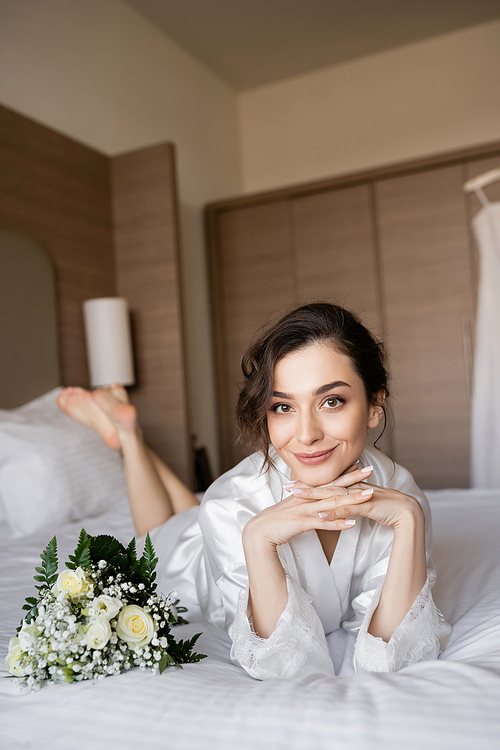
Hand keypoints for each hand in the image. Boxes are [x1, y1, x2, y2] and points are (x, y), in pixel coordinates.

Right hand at [242, 465, 374, 549]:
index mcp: (306, 495)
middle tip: (371, 470)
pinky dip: (338, 523)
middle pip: (334, 487)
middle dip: (354, 478)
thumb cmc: (275, 522)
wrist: (258, 532)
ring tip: (369, 495)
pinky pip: (323, 523)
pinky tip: (352, 524)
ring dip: (352, 499)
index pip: (329, 481)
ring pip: (332, 503)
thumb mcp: (292, 509)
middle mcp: (307, 499)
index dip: (345, 473)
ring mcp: (305, 510)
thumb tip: (318, 505)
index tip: (360, 465)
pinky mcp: (301, 522)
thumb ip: (305, 504)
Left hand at [286, 466, 424, 531]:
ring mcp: (360, 496)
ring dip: (313, 495)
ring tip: (295, 496)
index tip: (292, 485)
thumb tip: (341, 508)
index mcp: (353, 488)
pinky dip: (333, 512)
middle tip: (286, 486)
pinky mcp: (367, 505)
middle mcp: (354, 488)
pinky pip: (347, 509)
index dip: (310, 485)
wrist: (409, 512)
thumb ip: (353, 504)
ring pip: (332, 495)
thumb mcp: (367, 506)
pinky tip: (319, 515)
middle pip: (325, 487)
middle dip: (305, 487)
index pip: (328, 485)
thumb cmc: (389, 510)